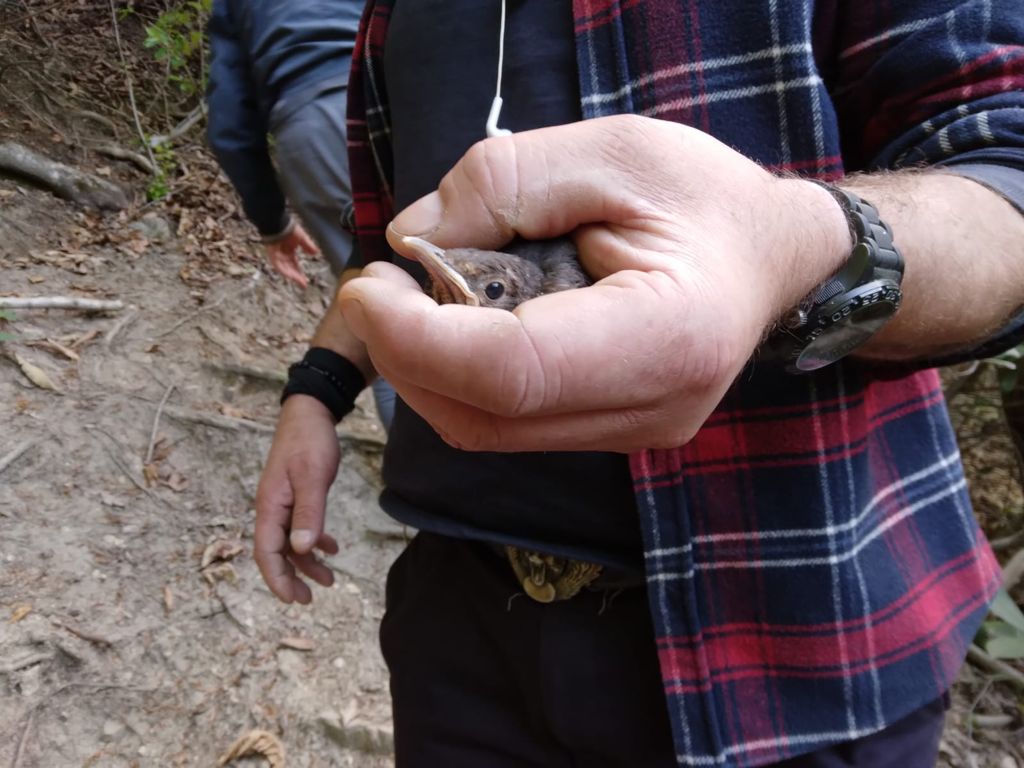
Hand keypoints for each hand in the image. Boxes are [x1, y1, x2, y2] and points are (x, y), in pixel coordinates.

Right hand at [254, 395, 339, 602]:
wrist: (311, 413)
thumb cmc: (309, 442)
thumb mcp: (312, 477)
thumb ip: (308, 513)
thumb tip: (301, 549)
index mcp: (270, 506)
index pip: (267, 552)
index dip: (277, 578)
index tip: (292, 599)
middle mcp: (272, 508)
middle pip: (276, 552)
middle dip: (291, 578)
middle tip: (308, 600)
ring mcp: (283, 502)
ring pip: (291, 542)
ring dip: (308, 562)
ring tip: (330, 580)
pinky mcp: (296, 496)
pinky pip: (301, 526)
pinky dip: (315, 540)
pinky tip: (332, 549)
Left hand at [265, 223, 318, 287]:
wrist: (277, 222)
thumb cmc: (288, 227)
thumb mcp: (302, 238)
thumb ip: (308, 246)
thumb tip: (316, 253)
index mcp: (289, 251)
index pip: (294, 264)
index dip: (300, 273)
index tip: (305, 281)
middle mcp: (282, 255)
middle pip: (290, 269)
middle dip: (297, 277)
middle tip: (303, 285)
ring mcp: (277, 256)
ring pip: (284, 269)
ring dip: (292, 276)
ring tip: (299, 282)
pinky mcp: (272, 255)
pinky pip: (278, 265)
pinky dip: (285, 270)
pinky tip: (291, 276)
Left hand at [339, 115, 848, 452]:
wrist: (770, 260)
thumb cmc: (705, 198)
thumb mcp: (612, 151)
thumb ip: (505, 182)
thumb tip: (412, 240)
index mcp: (668, 336)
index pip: (514, 372)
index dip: (419, 338)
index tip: (371, 286)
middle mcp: (650, 410)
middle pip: (484, 416)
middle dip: (405, 353)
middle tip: (383, 283)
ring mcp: (630, 436)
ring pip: (484, 430)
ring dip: (426, 368)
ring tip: (421, 296)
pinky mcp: (608, 434)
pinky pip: (506, 423)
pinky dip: (460, 378)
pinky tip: (464, 324)